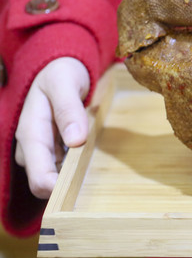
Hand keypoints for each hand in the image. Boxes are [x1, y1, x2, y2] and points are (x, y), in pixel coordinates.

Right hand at [14, 57, 89, 198]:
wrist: (57, 66)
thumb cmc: (59, 72)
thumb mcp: (65, 83)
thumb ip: (69, 110)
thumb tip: (75, 141)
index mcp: (30, 132)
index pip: (39, 177)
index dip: (57, 190)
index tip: (82, 189)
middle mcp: (30, 145)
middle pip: (44, 182)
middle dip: (67, 185)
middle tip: (94, 174)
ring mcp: (40, 148)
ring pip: (54, 176)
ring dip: (72, 176)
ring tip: (93, 160)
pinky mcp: (51, 149)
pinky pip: (62, 167)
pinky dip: (75, 167)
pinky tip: (89, 156)